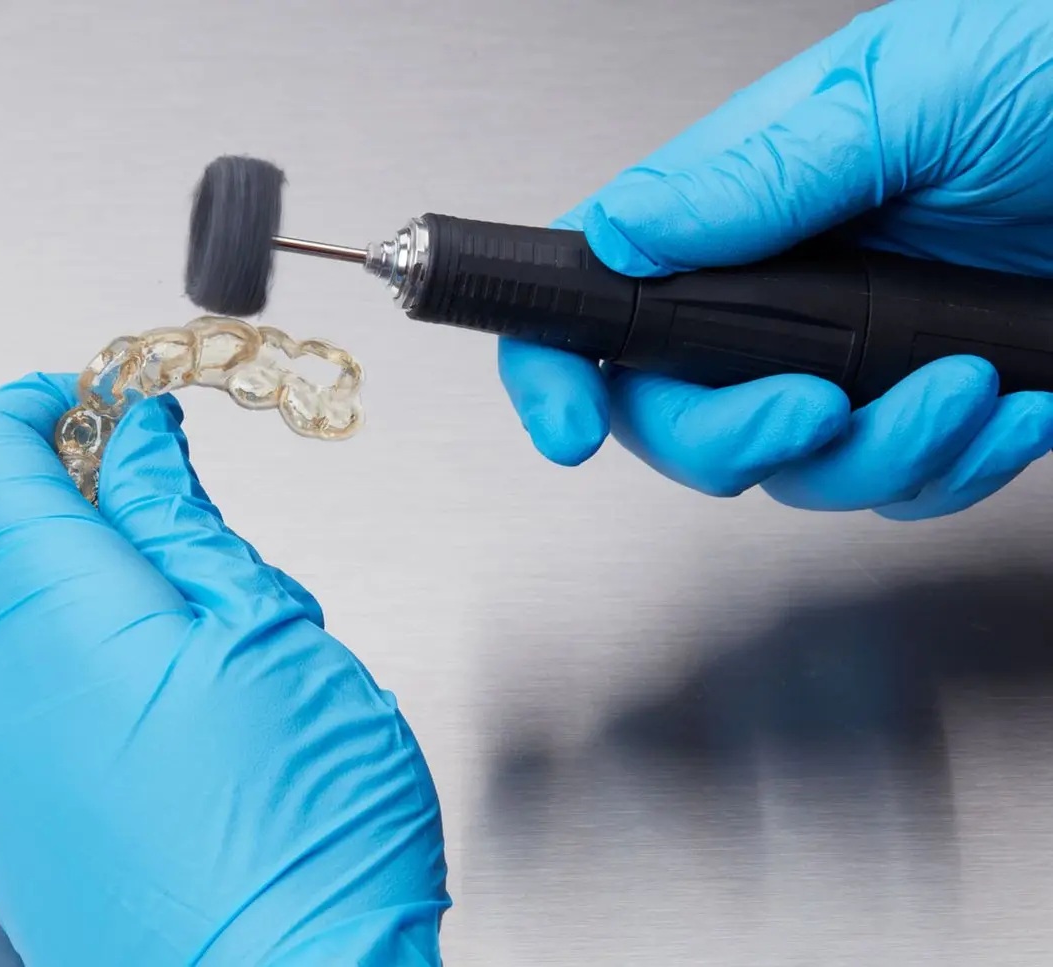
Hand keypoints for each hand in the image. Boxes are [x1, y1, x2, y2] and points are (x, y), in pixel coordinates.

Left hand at [0, 374, 448, 965]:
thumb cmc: (302, 830)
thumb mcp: (269, 630)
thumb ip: (182, 522)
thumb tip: (137, 440)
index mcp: (58, 619)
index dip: (38, 406)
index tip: (97, 399)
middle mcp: (2, 694)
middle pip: (22, 549)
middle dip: (106, 515)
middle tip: (204, 535)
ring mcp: (3, 775)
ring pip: (44, 638)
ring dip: (119, 612)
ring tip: (227, 665)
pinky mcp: (24, 834)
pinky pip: (48, 721)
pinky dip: (109, 693)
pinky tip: (196, 741)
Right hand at [502, 0, 1052, 518]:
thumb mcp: (909, 96)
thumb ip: (760, 175)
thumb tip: (628, 232)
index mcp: (741, 198)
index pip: (600, 288)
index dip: (558, 367)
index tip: (569, 428)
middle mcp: (779, 286)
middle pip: (673, 412)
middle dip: (732, 439)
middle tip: (812, 409)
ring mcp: (849, 353)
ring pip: (790, 469)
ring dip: (874, 454)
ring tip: (963, 388)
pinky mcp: (923, 403)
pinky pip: (896, 485)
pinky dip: (954, 467)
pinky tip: (1014, 406)